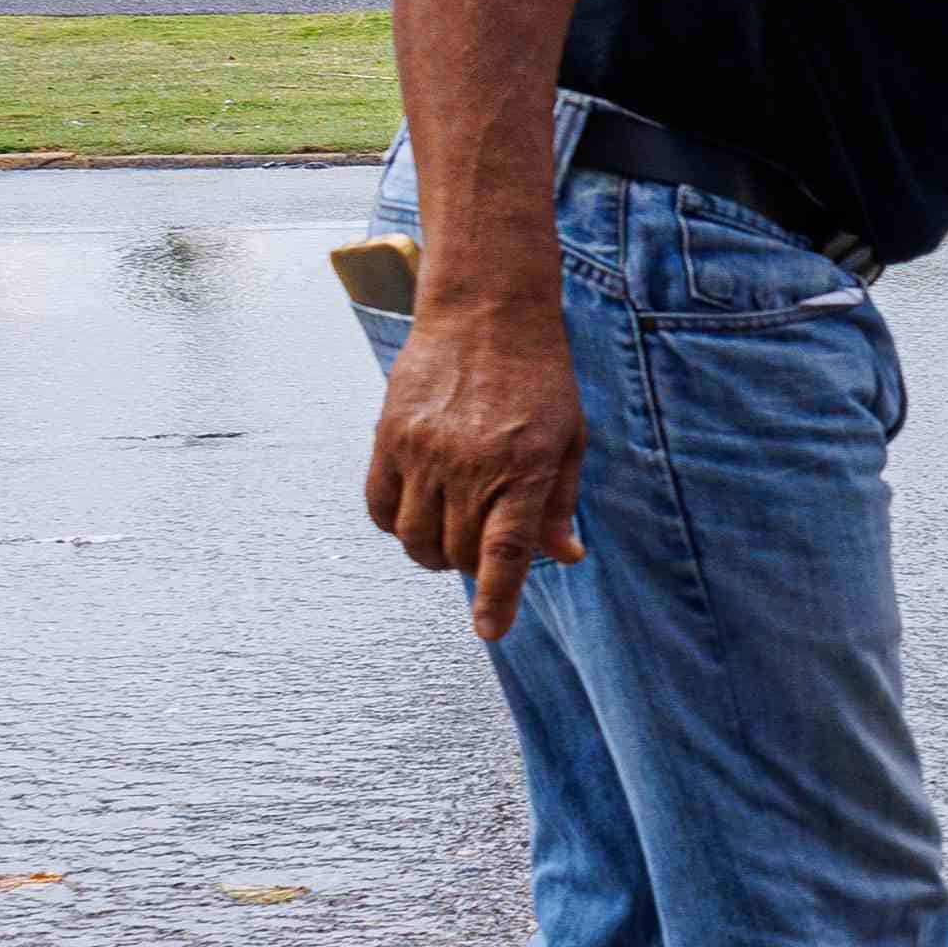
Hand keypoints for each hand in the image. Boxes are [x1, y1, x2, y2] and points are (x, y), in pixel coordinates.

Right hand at [366, 296, 587, 642]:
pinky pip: (378, 505)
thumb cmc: (539, 377)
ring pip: (413, 537)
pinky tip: (415, 513)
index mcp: (523, 470)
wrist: (486, 314)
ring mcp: (423, 453)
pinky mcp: (389, 437)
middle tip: (482, 547)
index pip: (505, 552)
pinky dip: (394, 523)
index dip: (498, 599)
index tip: (490, 632)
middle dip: (471, 566)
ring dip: (431, 551)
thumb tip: (565, 556)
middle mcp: (469, 467)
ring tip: (449, 533)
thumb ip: (560, 502)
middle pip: (457, 552)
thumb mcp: (569, 439)